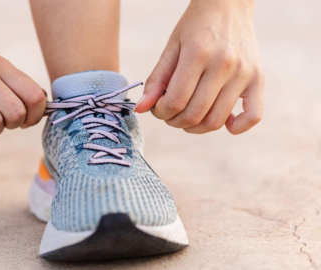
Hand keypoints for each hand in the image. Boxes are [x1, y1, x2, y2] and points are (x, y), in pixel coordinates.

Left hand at [136, 0, 263, 134]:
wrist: (228, 5)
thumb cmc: (195, 27)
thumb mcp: (171, 48)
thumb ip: (156, 79)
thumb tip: (141, 109)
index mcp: (198, 54)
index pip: (176, 101)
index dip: (161, 112)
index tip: (157, 108)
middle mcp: (224, 64)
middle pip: (195, 114)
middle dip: (174, 121)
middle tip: (170, 114)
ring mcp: (244, 72)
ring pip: (216, 120)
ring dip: (196, 128)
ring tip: (188, 116)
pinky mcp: (258, 78)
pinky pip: (253, 116)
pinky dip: (236, 127)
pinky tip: (223, 122)